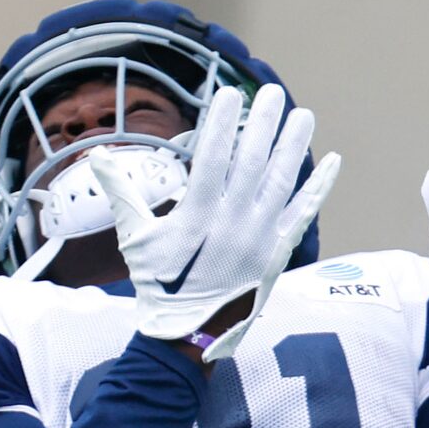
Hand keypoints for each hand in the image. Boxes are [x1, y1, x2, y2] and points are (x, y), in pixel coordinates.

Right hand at [95, 83, 340, 360]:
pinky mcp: (278, 253)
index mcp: (195, 217)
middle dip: (263, 125)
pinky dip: (319, 187)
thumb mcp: (134, 238)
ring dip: (295, 147)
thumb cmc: (157, 284)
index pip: (211, 159)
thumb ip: (120, 193)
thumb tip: (95, 156)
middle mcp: (231, 224)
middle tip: (272, 93)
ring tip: (304, 116)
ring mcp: (259, 239)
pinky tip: (333, 161)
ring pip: (282, 184)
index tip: (229, 93)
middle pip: (252, 164)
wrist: (187, 335)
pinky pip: (303, 214)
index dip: (221, 123)